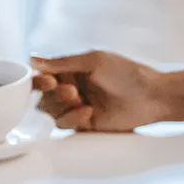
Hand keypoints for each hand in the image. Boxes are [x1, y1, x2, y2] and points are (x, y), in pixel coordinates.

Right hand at [31, 51, 183, 131]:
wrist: (152, 97)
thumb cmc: (127, 73)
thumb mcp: (94, 61)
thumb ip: (63, 62)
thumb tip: (31, 59)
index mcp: (72, 70)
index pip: (43, 76)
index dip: (38, 80)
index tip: (48, 80)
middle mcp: (72, 88)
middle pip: (43, 96)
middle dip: (53, 94)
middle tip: (71, 90)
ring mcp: (78, 107)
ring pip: (51, 111)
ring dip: (61, 106)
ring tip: (80, 99)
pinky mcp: (85, 124)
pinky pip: (65, 125)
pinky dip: (73, 118)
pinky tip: (89, 112)